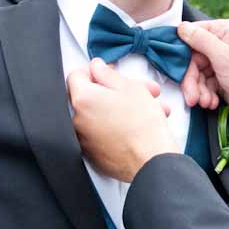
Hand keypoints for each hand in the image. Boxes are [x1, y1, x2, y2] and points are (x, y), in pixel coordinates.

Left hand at [68, 59, 179, 180]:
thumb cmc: (143, 124)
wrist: (151, 160)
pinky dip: (117, 127)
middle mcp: (78, 120)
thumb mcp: (129, 87)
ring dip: (123, 108)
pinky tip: (139, 125)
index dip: (93, 70)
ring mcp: (85, 140)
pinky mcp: (95, 155)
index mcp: (83, 99)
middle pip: (93, 96)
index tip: (107, 71)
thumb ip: (107, 73)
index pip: (76, 76)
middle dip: (116, 90)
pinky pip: (103, 134)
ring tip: (150, 109)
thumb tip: (96, 67)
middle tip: (139, 90)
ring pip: (102, 115)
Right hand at [177, 20, 228, 119]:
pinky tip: (212, 103)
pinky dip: (205, 94)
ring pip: (197, 73)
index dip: (181, 50)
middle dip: (191, 79)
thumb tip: (180, 27)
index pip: (193, 34)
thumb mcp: (226, 58)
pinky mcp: (222, 77)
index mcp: (225, 31)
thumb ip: (201, 41)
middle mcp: (222, 43)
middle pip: (192, 58)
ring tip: (205, 103)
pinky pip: (205, 83)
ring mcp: (222, 61)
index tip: (175, 67)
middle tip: (192, 98)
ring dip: (198, 90)